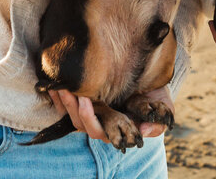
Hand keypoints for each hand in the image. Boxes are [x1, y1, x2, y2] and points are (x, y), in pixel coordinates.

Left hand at [49, 88, 173, 140]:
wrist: (152, 83)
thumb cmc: (156, 98)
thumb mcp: (163, 108)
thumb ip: (157, 124)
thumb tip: (143, 132)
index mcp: (118, 127)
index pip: (100, 130)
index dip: (90, 118)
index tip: (86, 100)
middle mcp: (103, 124)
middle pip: (82, 124)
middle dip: (73, 107)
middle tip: (68, 89)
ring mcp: (93, 115)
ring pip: (72, 116)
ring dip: (64, 101)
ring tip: (60, 84)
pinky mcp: (84, 105)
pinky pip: (66, 107)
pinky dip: (58, 98)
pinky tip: (53, 85)